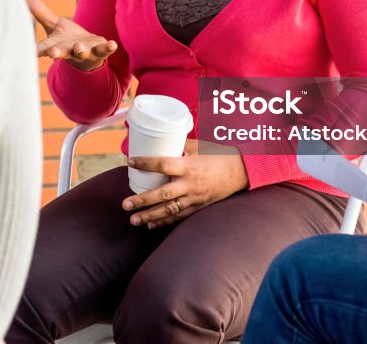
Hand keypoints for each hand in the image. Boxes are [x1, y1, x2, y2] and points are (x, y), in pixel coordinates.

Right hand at [27, 0, 116, 71]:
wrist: (89, 56)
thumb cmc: (67, 40)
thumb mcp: (53, 26)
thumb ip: (40, 13)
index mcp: (56, 45)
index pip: (44, 47)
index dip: (37, 50)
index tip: (31, 52)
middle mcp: (69, 51)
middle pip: (61, 52)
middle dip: (57, 53)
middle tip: (52, 53)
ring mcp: (85, 52)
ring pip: (81, 52)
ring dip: (80, 50)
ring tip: (78, 47)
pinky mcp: (100, 51)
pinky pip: (105, 50)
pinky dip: (109, 48)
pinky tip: (113, 44)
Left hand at [121, 140, 248, 228]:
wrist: (241, 170)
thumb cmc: (219, 154)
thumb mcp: (198, 145)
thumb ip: (179, 146)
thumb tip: (159, 142)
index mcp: (189, 166)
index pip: (162, 165)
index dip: (145, 163)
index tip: (130, 162)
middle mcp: (190, 184)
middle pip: (162, 194)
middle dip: (142, 201)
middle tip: (125, 205)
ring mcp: (194, 197)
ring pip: (169, 210)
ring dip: (150, 216)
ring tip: (133, 220)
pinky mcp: (199, 206)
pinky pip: (179, 215)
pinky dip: (165, 221)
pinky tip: (151, 224)